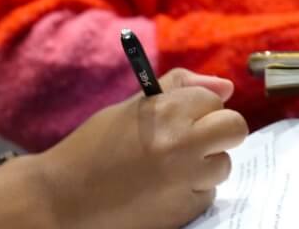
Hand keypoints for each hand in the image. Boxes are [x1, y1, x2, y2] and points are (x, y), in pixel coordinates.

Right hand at [35, 68, 247, 228]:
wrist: (65, 197)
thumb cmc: (95, 145)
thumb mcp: (132, 107)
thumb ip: (179, 89)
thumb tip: (226, 87)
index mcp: (166, 111)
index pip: (213, 98)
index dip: (198, 106)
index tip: (181, 114)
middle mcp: (182, 144)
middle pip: (234, 128)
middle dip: (219, 130)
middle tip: (193, 138)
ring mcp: (186, 180)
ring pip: (223, 164)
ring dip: (205, 163)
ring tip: (168, 166)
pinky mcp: (185, 210)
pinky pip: (207, 193)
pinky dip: (191, 189)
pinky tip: (161, 188)